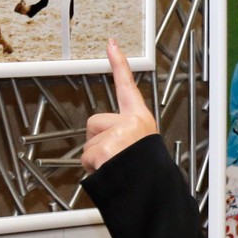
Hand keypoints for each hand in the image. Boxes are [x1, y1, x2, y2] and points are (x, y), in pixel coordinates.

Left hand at [82, 39, 159, 171]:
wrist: (150, 192)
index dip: (119, 64)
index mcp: (140, 120)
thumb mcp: (140, 147)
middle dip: (97, 141)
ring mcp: (117, 136)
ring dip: (96, 159)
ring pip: (89, 144)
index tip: (112, 45)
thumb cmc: (146, 173)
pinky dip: (93, 169)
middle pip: (94, 122)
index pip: (127, 86)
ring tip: (114, 167)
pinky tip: (109, 172)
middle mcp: (131, 124)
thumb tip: (105, 142)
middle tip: (114, 156)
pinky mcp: (105, 148)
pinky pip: (87, 158)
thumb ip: (123, 136)